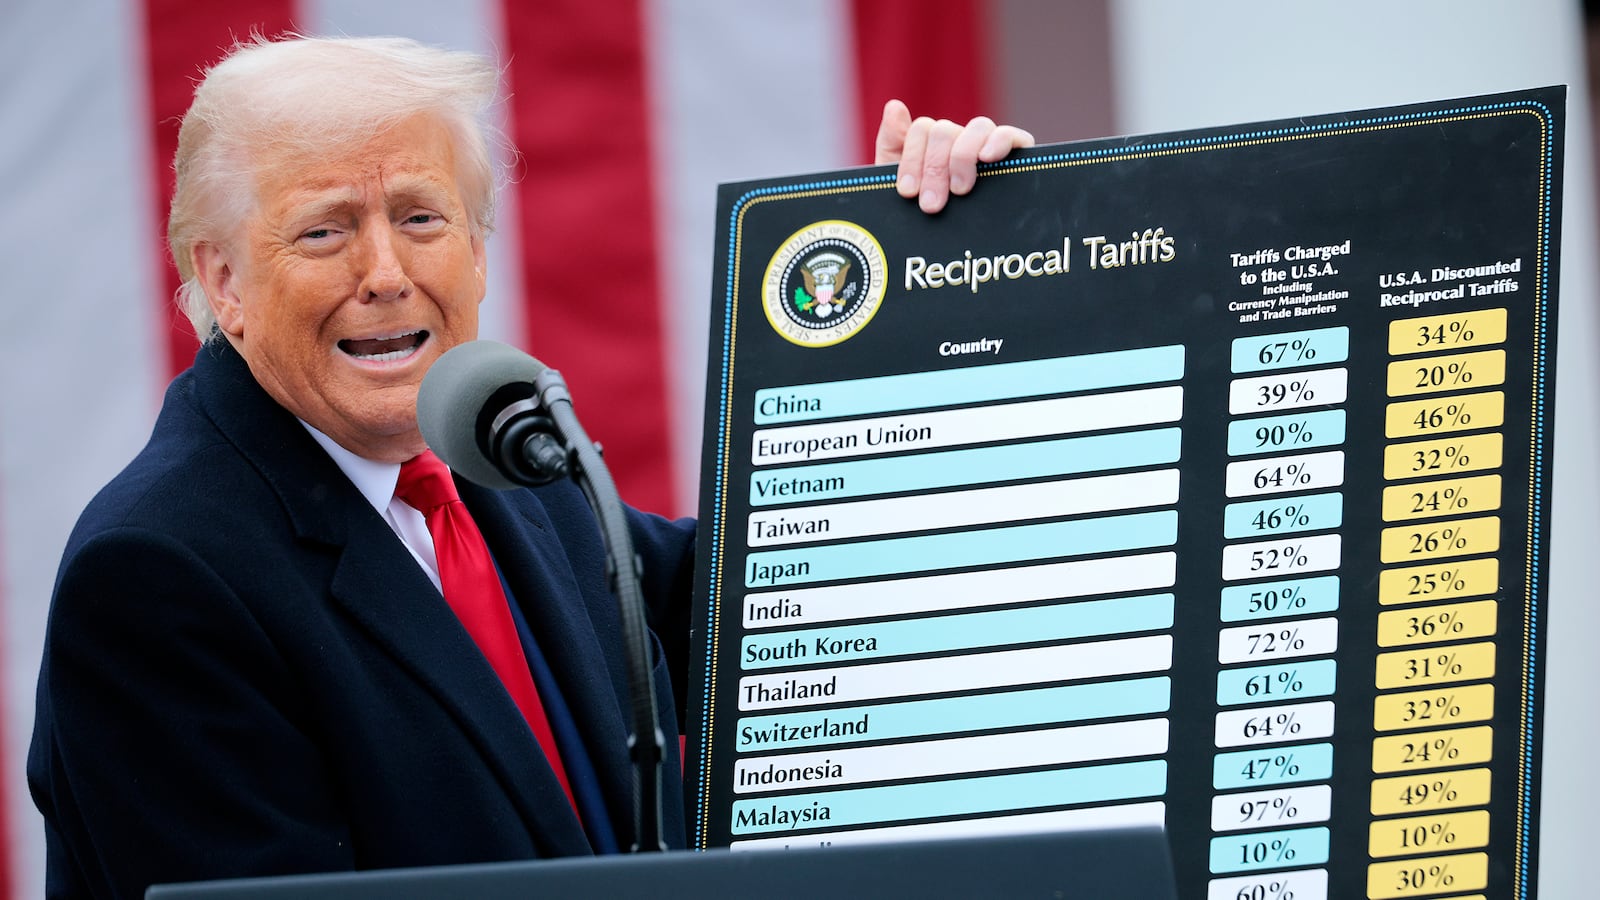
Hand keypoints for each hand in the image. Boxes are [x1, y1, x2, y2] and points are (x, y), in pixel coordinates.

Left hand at [875, 99, 1034, 213]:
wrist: (951, 256)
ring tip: (959, 190)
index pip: (923, 129)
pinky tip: (987, 158)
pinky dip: (999, 141)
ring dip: (963, 157)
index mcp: (933, 146)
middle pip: (946, 131)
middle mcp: (961, 141)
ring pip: (978, 127)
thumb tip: (894, 106)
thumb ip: (892, 145)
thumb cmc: (924, 217)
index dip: (912, 159)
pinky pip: (1011, 136)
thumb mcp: (900, 186)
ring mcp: (988, 147)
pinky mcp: (1016, 158)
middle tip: (931, 205)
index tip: (908, 192)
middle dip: (934, 168)